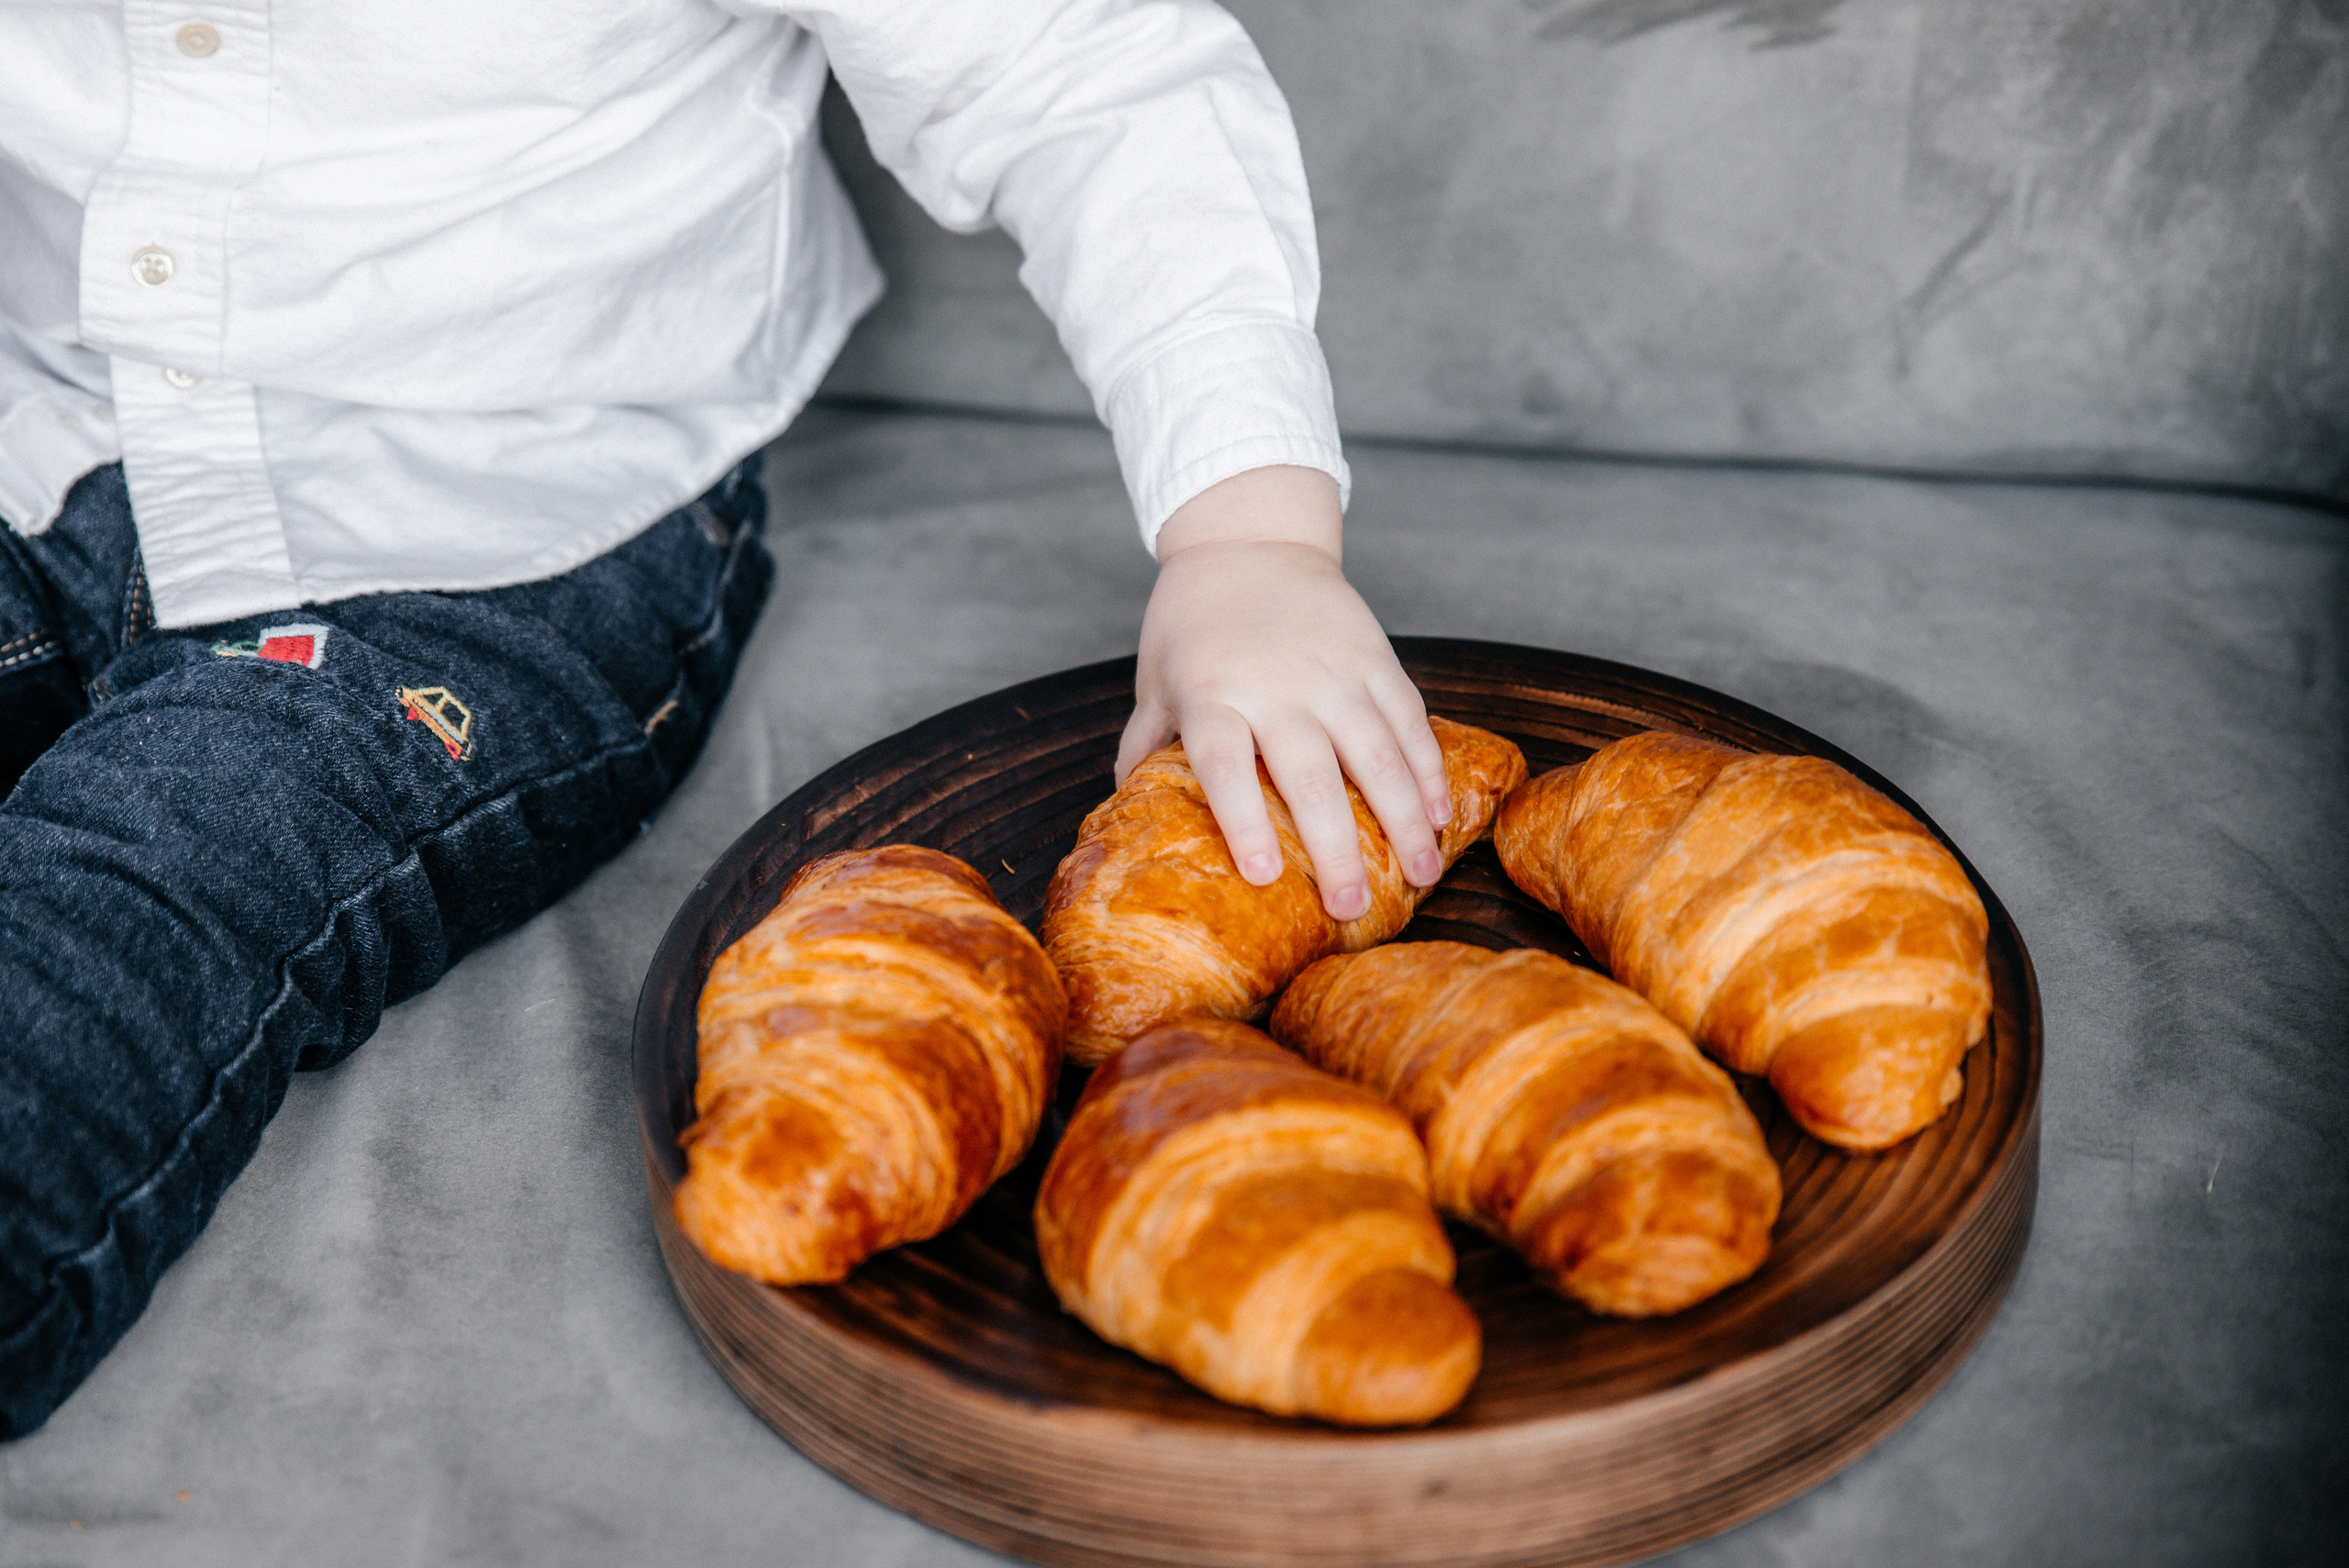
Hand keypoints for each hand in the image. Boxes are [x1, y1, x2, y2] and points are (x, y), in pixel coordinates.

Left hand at [1118, 465, 1452, 920]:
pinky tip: (1439, 816)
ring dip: (1402, 821)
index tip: (1264, 875)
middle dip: (1337, 850)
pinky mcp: (1375, 658)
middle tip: (1351, 910)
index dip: (1244, 821)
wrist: (1248, 538)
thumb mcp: (1157, 681)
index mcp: (1213, 697)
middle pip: (1310, 776)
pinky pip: (1409, 720)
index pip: (1226, 765)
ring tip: (1420, 877)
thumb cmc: (1193, 622)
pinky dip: (1427, 770)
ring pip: (1377, 755)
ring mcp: (1332, 672)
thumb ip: (1145, 746)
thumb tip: (1125, 811)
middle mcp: (1275, 687)